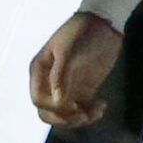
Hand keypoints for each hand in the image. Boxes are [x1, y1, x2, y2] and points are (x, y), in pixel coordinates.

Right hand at [31, 11, 123, 127]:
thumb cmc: (82, 33)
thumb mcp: (69, 51)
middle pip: (47, 112)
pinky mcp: (83, 90)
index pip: (38, 100)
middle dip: (64, 118)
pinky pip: (81, 110)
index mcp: (40, 70)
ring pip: (64, 115)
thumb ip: (60, 76)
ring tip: (96, 110)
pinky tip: (102, 105)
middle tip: (83, 114)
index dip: (53, 107)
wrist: (104, 24)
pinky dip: (91, 113)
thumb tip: (57, 102)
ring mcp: (66, 87)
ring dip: (79, 118)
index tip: (74, 104)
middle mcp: (49, 82)